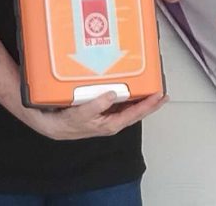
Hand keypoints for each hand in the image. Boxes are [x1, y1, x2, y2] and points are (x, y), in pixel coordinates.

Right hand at [26, 91, 167, 139]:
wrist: (53, 126)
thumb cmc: (67, 123)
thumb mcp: (81, 114)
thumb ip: (97, 105)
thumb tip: (113, 94)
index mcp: (111, 124)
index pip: (135, 114)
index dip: (148, 105)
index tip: (159, 96)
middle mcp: (112, 121)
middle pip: (136, 112)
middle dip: (150, 103)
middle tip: (162, 93)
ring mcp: (107, 116)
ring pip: (129, 108)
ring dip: (140, 100)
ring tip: (150, 91)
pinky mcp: (100, 111)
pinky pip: (118, 103)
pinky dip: (126, 96)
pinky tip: (128, 89)